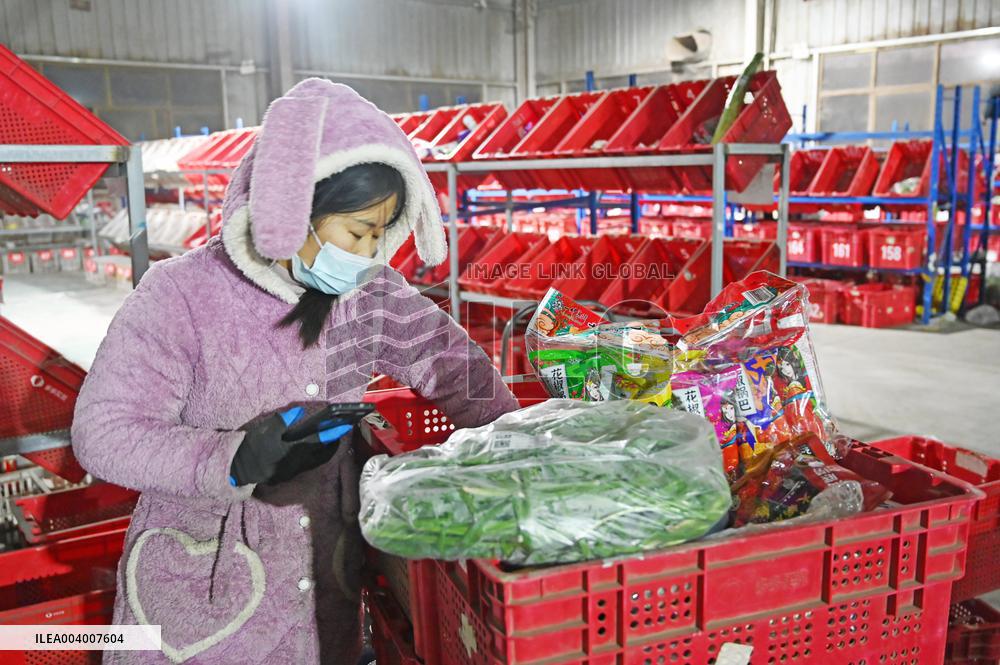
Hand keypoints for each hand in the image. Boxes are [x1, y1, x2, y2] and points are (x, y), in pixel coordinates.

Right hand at [229, 406, 352, 486]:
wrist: (239, 468)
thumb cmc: (253, 446)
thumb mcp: (266, 429)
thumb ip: (283, 419)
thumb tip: (298, 411)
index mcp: (292, 448)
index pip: (318, 439)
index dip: (333, 432)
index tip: (344, 425)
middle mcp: (296, 461)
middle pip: (321, 452)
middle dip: (333, 441)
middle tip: (341, 430)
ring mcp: (294, 469)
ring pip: (317, 460)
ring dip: (326, 449)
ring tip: (333, 438)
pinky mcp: (290, 474)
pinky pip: (310, 464)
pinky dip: (317, 456)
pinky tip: (318, 449)